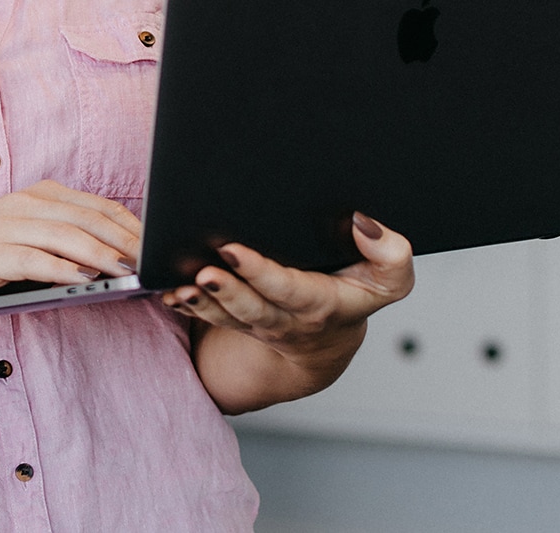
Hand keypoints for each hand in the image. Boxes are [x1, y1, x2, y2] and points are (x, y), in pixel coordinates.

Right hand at [0, 180, 140, 307]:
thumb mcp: (24, 237)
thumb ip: (62, 240)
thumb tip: (114, 261)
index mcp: (39, 196)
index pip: (97, 206)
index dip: (131, 224)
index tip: (159, 243)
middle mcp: (26, 205)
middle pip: (89, 219)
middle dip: (127, 240)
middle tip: (154, 259)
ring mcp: (8, 227)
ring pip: (67, 237)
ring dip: (103, 254)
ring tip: (130, 270)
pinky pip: (35, 260)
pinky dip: (64, 270)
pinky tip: (85, 281)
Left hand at [161, 213, 413, 381]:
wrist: (329, 337)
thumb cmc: (356, 293)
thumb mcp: (390, 280)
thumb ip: (391, 253)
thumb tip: (364, 222)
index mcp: (320, 304)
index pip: (289, 290)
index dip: (261, 274)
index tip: (234, 251)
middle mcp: (284, 318)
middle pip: (251, 309)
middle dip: (226, 292)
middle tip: (203, 271)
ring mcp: (255, 323)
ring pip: (223, 316)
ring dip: (199, 302)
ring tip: (179, 285)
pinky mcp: (234, 319)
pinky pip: (207, 317)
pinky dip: (186, 306)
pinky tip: (168, 291)